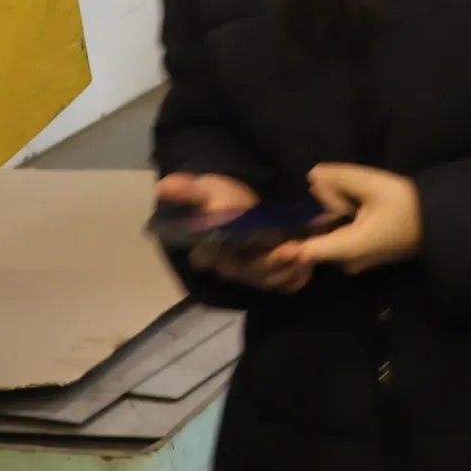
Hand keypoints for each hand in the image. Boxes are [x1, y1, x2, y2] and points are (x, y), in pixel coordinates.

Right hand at [158, 173, 313, 295]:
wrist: (250, 201)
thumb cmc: (225, 197)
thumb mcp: (207, 190)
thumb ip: (188, 190)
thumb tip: (162, 185)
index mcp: (210, 250)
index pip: (214, 260)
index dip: (229, 258)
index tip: (242, 248)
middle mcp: (231, 266)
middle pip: (248, 273)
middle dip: (270, 263)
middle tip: (292, 249)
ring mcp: (254, 272)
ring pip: (269, 280)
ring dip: (287, 270)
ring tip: (304, 254)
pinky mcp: (275, 273)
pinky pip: (286, 284)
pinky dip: (297, 278)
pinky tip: (307, 268)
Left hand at [268, 164, 422, 275]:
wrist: (438, 222)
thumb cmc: (407, 205)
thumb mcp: (374, 185)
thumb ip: (341, 178)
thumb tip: (312, 176)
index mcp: (347, 247)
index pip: (304, 251)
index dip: (285, 244)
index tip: (270, 234)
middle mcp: (347, 262)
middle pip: (316, 240)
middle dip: (316, 219)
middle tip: (329, 201)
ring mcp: (355, 263)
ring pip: (328, 240)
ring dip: (329, 223)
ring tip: (345, 202)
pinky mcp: (362, 258)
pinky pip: (339, 243)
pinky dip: (339, 228)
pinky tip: (352, 211)